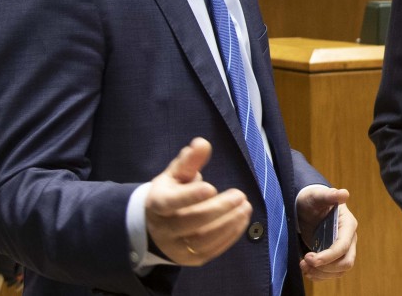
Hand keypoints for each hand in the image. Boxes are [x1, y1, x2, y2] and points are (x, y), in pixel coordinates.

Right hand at [145, 138, 251, 265]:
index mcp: (156, 204)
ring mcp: (176, 247)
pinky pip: (212, 250)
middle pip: (190, 222)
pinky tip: (242, 220)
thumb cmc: (170, 193)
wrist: (156, 227)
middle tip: (240, 195)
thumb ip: (190, 160)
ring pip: (202, 240)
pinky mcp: (190, 259)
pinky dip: (230, 236)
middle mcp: (163, 229)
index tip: (212, 187)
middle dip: (218, 209)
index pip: (170, 203)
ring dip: (228, 224)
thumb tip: (202, 143)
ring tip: (245, 207)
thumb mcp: (176, 174)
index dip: (190, 197)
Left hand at [296, 186, 356, 279]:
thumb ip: (329, 195)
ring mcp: (343, 249)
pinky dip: (320, 275)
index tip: (309, 258)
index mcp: (348, 225)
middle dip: (325, 267)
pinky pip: (332, 273)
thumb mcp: (317, 196)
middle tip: (305, 262)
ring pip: (339, 270)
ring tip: (303, 266)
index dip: (328, 256)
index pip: (343, 246)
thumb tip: (344, 193)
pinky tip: (307, 270)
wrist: (308, 206)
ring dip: (321, 273)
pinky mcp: (335, 256)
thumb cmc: (313, 200)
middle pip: (346, 262)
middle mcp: (349, 239)